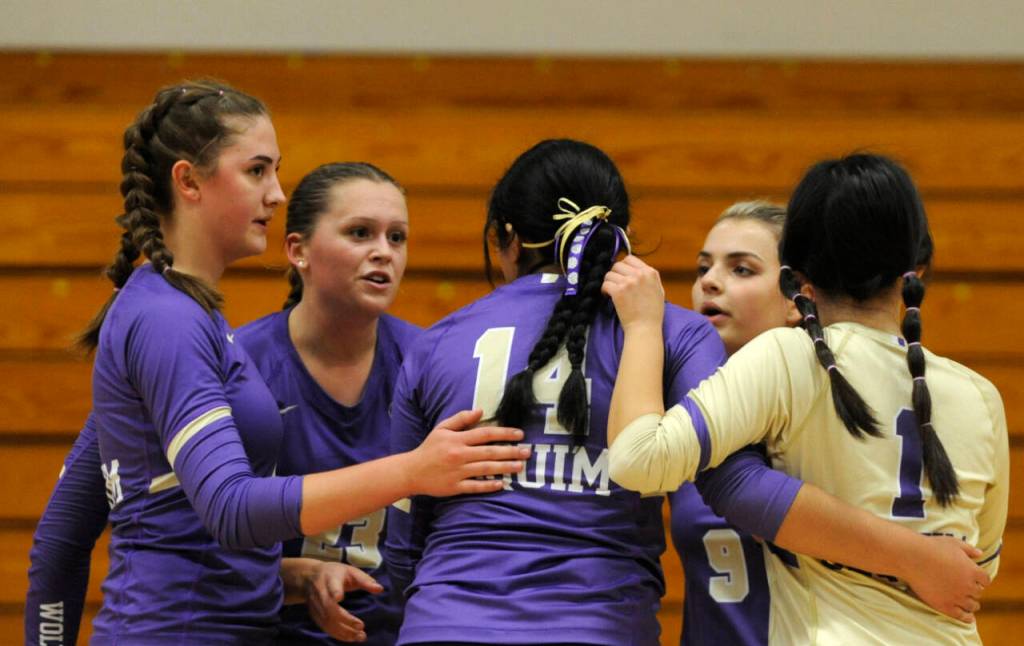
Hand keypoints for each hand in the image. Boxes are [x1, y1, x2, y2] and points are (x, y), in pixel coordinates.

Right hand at [306, 562, 383, 641]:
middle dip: (344, 619)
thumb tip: (380, 589)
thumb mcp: (350, 571)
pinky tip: (351, 638)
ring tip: (360, 636)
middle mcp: (321, 593)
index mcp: (330, 579)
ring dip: (343, 631)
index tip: (339, 597)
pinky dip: (338, 634)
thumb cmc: (335, 573)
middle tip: (361, 626)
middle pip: (329, 607)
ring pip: (327, 620)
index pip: (331, 585)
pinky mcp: (315, 615)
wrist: (308, 577)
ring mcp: (316, 605)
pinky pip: (325, 627)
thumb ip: (365, 580)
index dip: (334, 591)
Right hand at [409, 409, 528, 496]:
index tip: (519, 435)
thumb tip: (480, 410)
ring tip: (520, 466)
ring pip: (486, 469)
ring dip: (505, 468)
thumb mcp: (442, 428)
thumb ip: (461, 419)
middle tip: (527, 452)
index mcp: (457, 439)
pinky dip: (488, 485)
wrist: (411, 471)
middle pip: (489, 452)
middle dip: (510, 451)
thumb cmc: (429, 448)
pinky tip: (502, 484)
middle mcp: (459, 455)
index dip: (504, 433)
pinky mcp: (455, 487)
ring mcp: (457, 472)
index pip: (485, 434)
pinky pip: (475, 486)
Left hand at [602, 255, 664, 332]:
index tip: (622, 274)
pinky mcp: (618, 291)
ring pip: (609, 274)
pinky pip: (605, 284)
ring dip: (609, 282)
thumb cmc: (653, 313)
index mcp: (650, 272)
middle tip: (616, 283)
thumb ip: (650, 278)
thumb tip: (640, 270)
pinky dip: (604, 290)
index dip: (624, 266)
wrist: (645, 327)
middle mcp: (639, 275)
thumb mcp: (659, 290)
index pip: (630, 258)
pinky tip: (608, 295)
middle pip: (618, 265)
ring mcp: (628, 282)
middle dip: (615, 273)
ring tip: (612, 290)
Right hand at [901, 536, 988, 622]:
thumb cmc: (932, 547)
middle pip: (978, 593)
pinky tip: (968, 618)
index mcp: (973, 571)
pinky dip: (967, 618)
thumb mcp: (954, 543)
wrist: (912, 557)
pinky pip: (961, 616)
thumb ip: (969, 549)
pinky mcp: (945, 605)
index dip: (980, 580)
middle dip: (973, 590)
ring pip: (972, 605)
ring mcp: (957, 597)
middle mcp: (968, 586)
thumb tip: (980, 554)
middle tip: (966, 589)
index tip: (975, 579)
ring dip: (971, 604)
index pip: (985, 580)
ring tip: (968, 603)